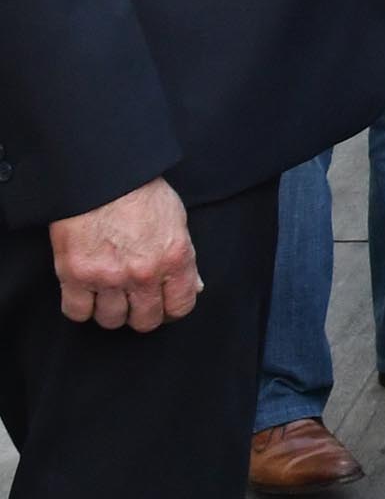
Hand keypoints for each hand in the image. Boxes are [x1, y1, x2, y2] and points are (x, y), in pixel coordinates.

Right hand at [50, 179, 199, 331]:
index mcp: (175, 258)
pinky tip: (86, 293)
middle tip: (135, 301)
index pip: (180, 307)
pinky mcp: (75, 276)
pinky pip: (77, 312)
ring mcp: (108, 277)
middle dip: (141, 314)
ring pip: (111, 320)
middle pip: (145, 321)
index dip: (171, 309)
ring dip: (111, 311)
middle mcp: (144, 274)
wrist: (102, 177)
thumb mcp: (177, 221)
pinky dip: (81, 307)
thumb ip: (185, 258)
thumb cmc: (141, 194)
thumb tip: (194, 286)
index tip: (163, 305)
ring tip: (110, 294)